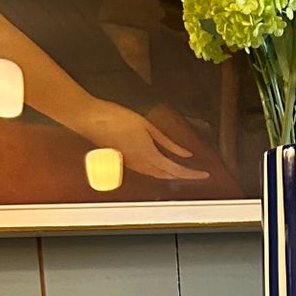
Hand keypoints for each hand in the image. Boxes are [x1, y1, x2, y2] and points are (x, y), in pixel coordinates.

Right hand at [80, 102, 208, 180]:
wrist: (91, 119)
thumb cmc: (116, 118)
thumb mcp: (147, 126)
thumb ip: (167, 142)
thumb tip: (185, 153)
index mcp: (150, 155)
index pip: (177, 170)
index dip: (193, 174)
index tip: (205, 175)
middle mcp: (142, 165)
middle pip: (168, 176)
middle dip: (184, 177)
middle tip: (198, 174)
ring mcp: (133, 165)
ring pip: (158, 176)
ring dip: (172, 176)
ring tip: (185, 172)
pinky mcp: (126, 162)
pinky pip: (147, 171)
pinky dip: (160, 171)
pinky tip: (163, 166)